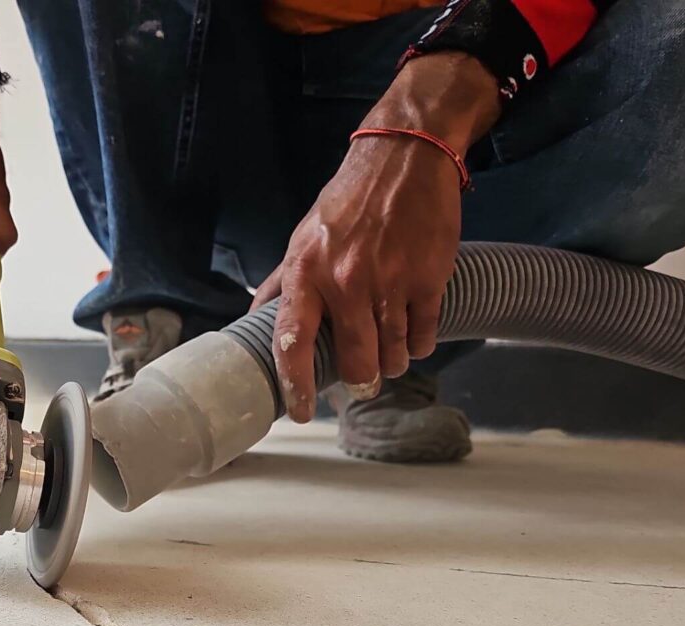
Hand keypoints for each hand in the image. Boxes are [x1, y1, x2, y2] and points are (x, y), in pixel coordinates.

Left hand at [254, 54, 499, 421]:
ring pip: (393, 354)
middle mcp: (345, 281)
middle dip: (362, 380)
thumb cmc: (350, 201)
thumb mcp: (305, 236)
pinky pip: (423, 335)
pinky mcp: (429, 278)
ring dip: (394, 363)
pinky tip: (414, 335)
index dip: (294, 383)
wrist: (405, 156)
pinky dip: (419, 343)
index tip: (300, 410)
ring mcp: (389, 281)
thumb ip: (283, 281)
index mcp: (307, 272)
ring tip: (392, 355)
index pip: (292, 342)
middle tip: (365, 381)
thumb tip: (255, 317)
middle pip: (356, 362)